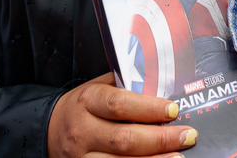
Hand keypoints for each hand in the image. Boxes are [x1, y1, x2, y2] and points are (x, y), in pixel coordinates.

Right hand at [47, 73, 195, 157]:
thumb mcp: (98, 88)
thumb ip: (126, 87)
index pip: (119, 105)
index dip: (149, 108)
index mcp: (87, 101)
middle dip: (161, 139)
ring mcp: (81, 157)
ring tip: (179, 157)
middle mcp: (83, 131)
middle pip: (124, 139)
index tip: (174, 109)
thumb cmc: (83, 107)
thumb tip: (163, 86)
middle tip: (188, 136)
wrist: (48, 130)